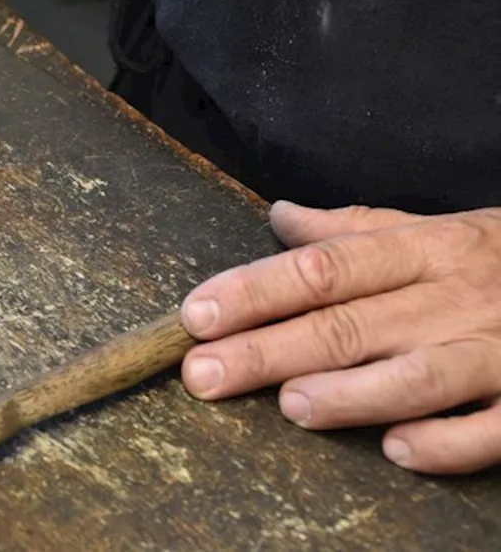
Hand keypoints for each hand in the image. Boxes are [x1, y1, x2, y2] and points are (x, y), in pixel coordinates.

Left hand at [179, 201, 500, 474]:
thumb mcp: (437, 227)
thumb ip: (357, 229)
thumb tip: (280, 217)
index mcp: (424, 248)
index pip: (322, 268)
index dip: (255, 290)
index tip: (196, 315)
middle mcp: (455, 296)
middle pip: (349, 323)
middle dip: (269, 349)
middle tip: (204, 374)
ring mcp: (499, 348)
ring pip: (418, 375)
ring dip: (352, 393)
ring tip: (292, 406)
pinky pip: (495, 426)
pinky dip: (449, 441)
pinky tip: (400, 450)